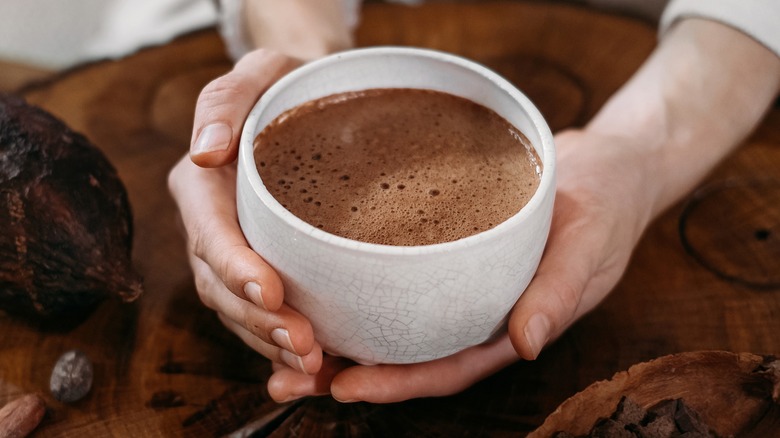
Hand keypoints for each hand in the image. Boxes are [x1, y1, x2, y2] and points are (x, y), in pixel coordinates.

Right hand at [168, 49, 322, 373]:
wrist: (309, 104)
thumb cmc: (286, 85)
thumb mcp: (258, 72)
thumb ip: (225, 102)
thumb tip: (207, 152)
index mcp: (202, 185)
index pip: (210, 232)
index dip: (235, 266)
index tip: (271, 290)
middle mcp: (210, 226)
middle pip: (222, 285)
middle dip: (259, 321)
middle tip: (306, 345)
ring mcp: (232, 254)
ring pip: (239, 312)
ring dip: (271, 343)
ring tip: (314, 366)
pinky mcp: (260, 270)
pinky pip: (260, 316)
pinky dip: (281, 346)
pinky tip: (315, 368)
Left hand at [268, 128, 655, 402]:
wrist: (604, 167)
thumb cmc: (604, 207)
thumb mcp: (589, 244)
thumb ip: (560, 292)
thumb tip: (527, 343)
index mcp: (508, 325)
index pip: (446, 367)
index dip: (397, 382)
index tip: (343, 386)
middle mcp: (474, 310)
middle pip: (406, 352)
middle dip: (348, 370)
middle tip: (286, 377)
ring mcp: (457, 282)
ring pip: (393, 319)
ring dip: (340, 332)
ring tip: (279, 337)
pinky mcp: (444, 249)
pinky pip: (397, 274)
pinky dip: (357, 282)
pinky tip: (314, 278)